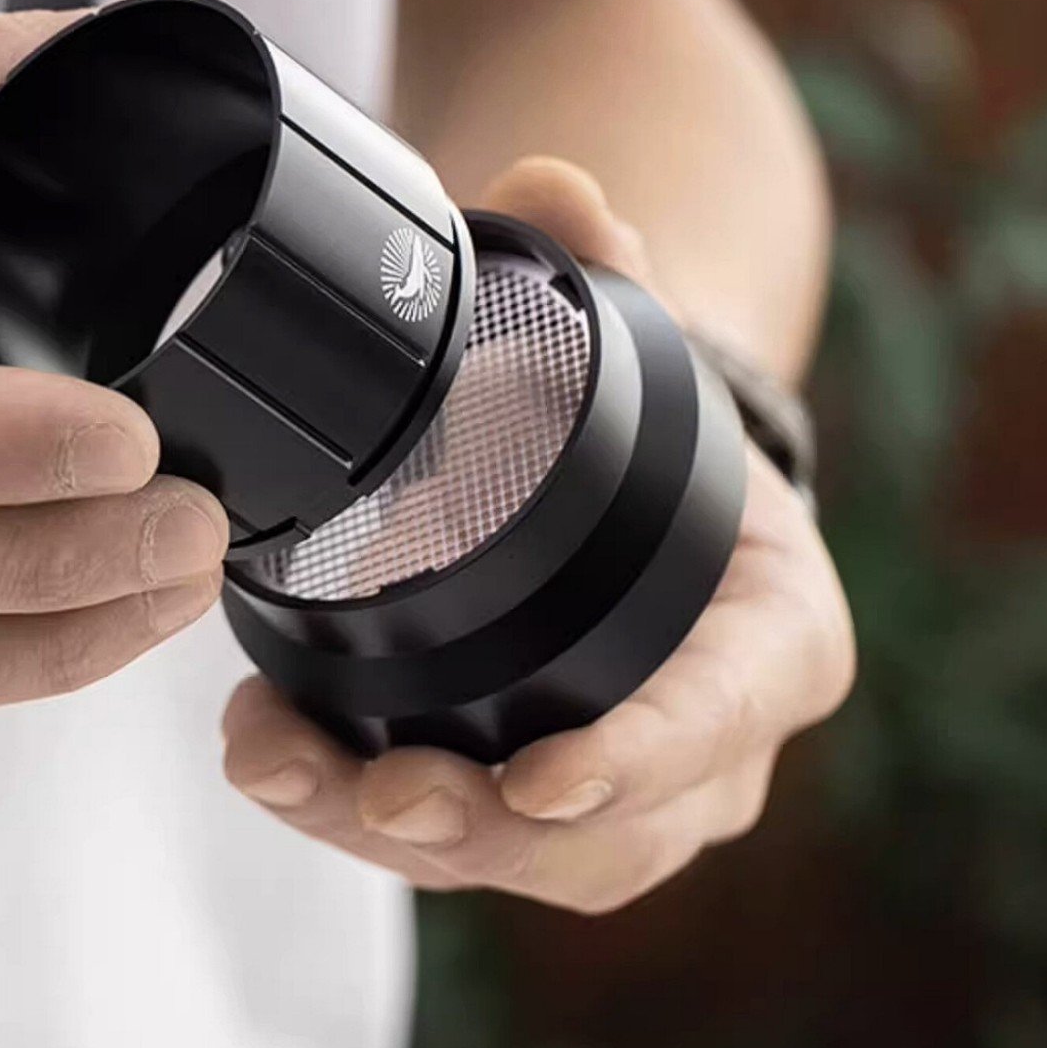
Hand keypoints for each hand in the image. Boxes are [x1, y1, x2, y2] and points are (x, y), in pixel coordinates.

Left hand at [222, 156, 854, 913]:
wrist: (655, 492)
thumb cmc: (663, 427)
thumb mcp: (642, 336)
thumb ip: (597, 258)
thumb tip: (548, 184)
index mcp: (776, 634)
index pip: (725, 710)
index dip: (644, 758)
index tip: (544, 780)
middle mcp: (718, 749)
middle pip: (609, 834)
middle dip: (484, 829)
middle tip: (377, 788)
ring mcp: (629, 803)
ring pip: (517, 864)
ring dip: (389, 833)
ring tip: (276, 765)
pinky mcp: (536, 820)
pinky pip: (456, 846)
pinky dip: (356, 814)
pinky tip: (270, 757)